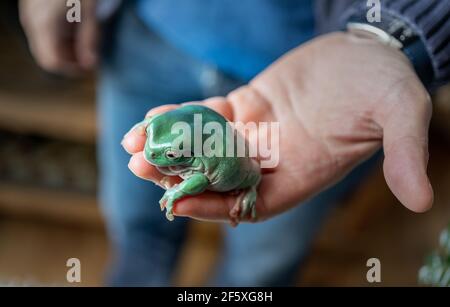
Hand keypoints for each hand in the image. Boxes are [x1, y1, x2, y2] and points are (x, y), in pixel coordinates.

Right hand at [19, 0, 97, 74]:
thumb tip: (90, 65)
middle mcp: (32, 24)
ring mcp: (30, 17)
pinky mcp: (33, 12)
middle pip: (47, 57)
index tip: (89, 68)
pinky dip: (60, 40)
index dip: (71, 70)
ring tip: (85, 43)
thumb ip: (89, 39)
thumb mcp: (89, 11)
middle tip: (90, 58)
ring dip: (66, 52)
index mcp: (45, 25)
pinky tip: (75, 31)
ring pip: (45, 47)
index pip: (52, 63)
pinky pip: (43, 35)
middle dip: (70, 63)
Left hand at [123, 32, 432, 222]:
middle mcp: (274, 159)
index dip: (216, 206)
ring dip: (169, 149)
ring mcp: (257, 132)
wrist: (367, 50)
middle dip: (178, 177)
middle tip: (140, 168)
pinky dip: (181, 118)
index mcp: (303, 171)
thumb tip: (423, 200)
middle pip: (217, 178)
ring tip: (131, 145)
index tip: (179, 202)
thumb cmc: (384, 83)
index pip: (252, 203)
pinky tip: (153, 118)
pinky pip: (208, 116)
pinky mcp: (247, 105)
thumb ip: (404, 151)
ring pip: (205, 149)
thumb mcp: (401, 112)